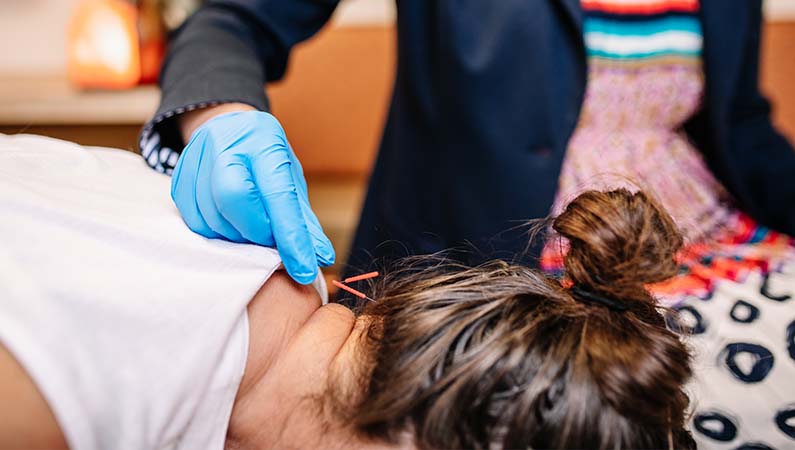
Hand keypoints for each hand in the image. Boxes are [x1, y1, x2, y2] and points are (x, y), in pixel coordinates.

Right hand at [171, 109, 334, 283]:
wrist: (228, 128)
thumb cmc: (265, 158)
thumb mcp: (290, 179)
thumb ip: (303, 219)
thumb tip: (320, 257)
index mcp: (264, 142)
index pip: (278, 194)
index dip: (292, 237)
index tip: (304, 271)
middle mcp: (226, 143)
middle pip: (233, 198)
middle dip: (255, 230)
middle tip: (267, 237)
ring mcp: (196, 157)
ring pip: (211, 215)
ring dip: (235, 235)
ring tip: (249, 228)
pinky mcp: (178, 176)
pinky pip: (194, 220)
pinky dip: (215, 232)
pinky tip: (228, 222)